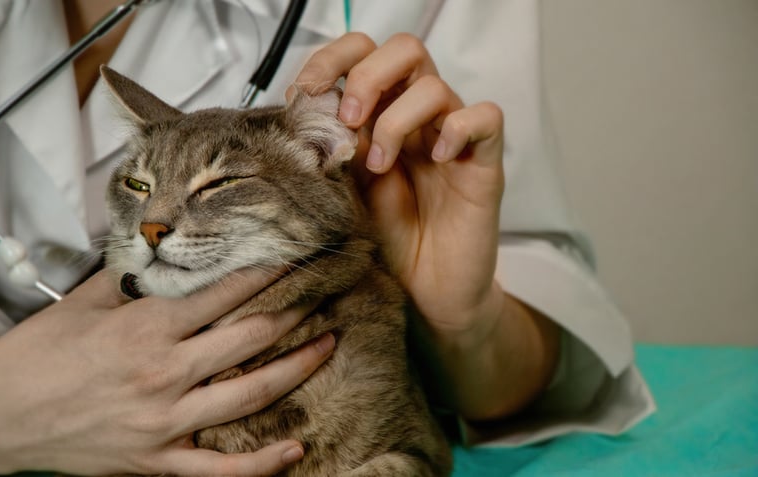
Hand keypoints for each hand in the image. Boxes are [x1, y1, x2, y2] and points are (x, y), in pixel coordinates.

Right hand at [0, 269, 333, 474]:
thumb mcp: (83, 303)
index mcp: (148, 328)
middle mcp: (166, 373)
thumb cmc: (39, 355)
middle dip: (295, 310)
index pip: (226, 293)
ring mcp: (166, 422)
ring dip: (297, 369)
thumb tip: (166, 249)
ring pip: (250, 395)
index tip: (296, 258)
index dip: (267, 273)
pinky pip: (220, 471)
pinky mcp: (158, 461)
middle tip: (325, 292)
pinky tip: (294, 450)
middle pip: (251, 337)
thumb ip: (133, 277)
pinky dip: (261, 464)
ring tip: (329, 345)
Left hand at [293, 33, 558, 420]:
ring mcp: (451, 138)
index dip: (331, 60)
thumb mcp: (343, 190)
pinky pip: (486, 117)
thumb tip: (301, 112)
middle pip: (404, 49)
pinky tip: (437, 160)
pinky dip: (458, 129)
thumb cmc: (387, 242)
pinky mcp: (483, 164)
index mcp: (381, 116)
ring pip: (435, 85)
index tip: (304, 95)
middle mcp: (417, 118)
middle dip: (366, 77)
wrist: (425, 294)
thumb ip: (330, 149)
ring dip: (397, 119)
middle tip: (348, 122)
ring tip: (381, 164)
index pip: (362, 52)